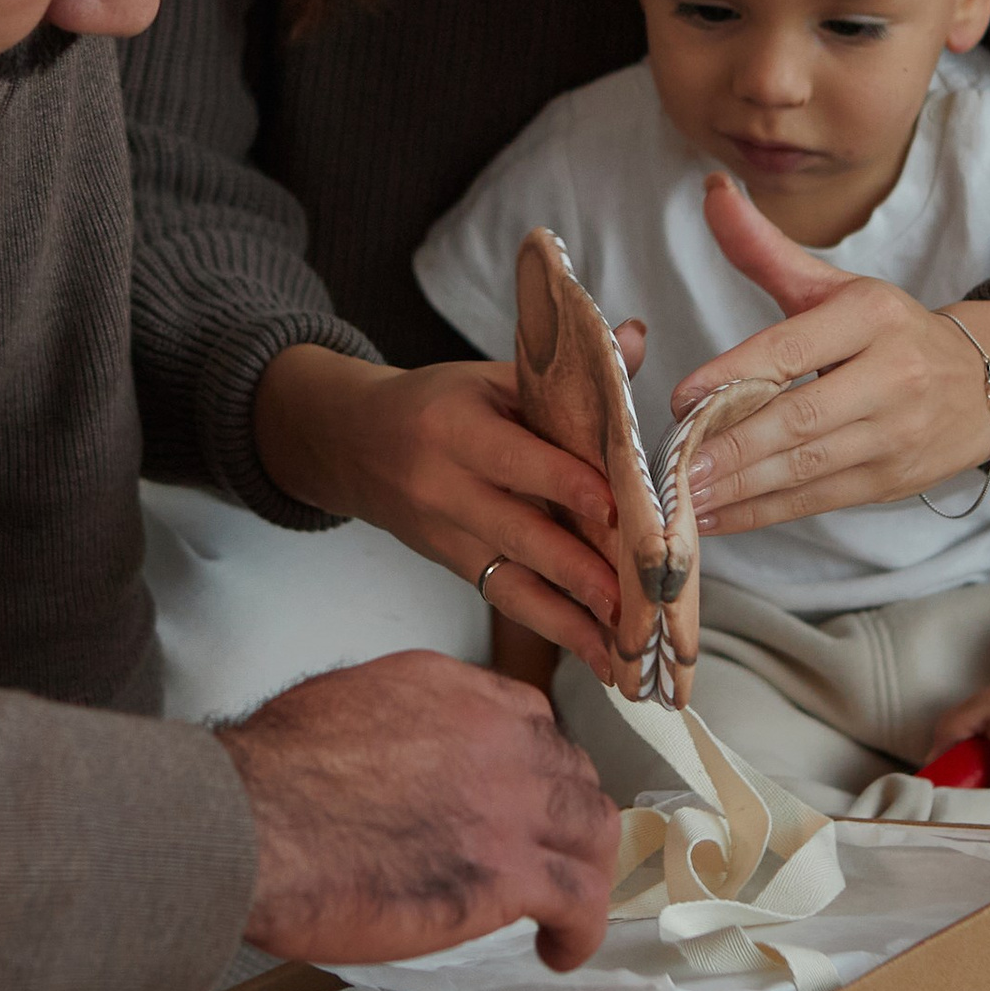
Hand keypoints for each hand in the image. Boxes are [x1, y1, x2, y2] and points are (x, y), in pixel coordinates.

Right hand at [220, 653, 617, 969]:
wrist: (255, 822)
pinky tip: (559, 949)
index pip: (532, 720)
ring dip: (587, 868)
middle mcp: (498, 737)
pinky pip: (579, 899)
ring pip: (592, 830)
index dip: (535, 765)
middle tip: (550, 854)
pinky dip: (580, 929)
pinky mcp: (508, 873)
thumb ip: (395, 720)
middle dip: (566, 816)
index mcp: (456, 693)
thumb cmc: (270, 776)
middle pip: (571, 773)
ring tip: (570, 905)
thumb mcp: (342, 703)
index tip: (525, 797)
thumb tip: (394, 748)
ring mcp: (511, 803)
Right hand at [254, 336, 646, 680]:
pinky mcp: (453, 566)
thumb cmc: (438, 403)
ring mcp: (446, 536)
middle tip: (633, 597)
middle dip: (579, 569)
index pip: (516, 460)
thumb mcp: (490, 376)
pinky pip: (507, 600)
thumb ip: (564, 372)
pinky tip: (599, 652)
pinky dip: (556, 628)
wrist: (352, 444)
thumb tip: (637, 338)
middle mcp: (445, 488)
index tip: (618, 508)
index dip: (567, 484)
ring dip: (572, 619)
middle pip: (519, 533)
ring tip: (624, 648)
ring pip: (514, 582)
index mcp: (454, 428)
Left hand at [669, 176, 989, 534]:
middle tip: (676, 465)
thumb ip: (766, 249)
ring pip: (808, 467)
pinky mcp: (893, 479)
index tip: (681, 398)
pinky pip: (817, 500)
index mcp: (872, 315)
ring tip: (686, 497)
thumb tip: (711, 192)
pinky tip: (715, 517)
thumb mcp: (835, 286)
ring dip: (741, 488)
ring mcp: (897, 433)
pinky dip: (762, 512)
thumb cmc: (887, 332)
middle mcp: (893, 374)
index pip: (793, 348)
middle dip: (734, 446)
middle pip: (801, 417)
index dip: (733, 375)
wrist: (986, 383)